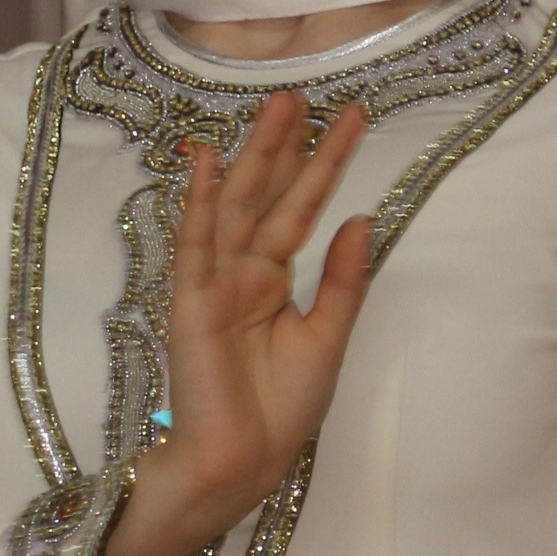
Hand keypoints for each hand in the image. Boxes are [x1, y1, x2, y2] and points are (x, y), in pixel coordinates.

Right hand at [100, 93, 374, 555]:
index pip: (302, 207)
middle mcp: (244, 271)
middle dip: (286, 145)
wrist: (243, 463)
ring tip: (276, 107)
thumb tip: (365, 218)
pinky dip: (202, 204)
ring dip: (253, 156)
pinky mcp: (191, 302)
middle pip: (268, 194)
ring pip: (238, 206)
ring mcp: (215, 282)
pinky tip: (210, 163)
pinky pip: (196, 245)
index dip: (325, 163)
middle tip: (306, 93)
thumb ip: (343, 279)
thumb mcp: (328, 337)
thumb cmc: (281, 410)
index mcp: (273, 279)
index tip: (351, 117)